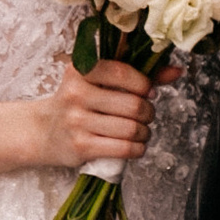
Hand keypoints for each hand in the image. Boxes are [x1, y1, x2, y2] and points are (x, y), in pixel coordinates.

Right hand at [32, 55, 167, 176]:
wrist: (43, 131)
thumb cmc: (78, 103)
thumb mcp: (99, 81)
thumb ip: (137, 74)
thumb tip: (176, 70)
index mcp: (80, 70)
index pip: (122, 72)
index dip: (144, 84)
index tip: (148, 91)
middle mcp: (76, 94)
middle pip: (133, 104)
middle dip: (148, 112)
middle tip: (145, 115)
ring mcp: (77, 122)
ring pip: (131, 128)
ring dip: (144, 133)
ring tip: (140, 131)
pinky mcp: (80, 146)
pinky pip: (124, 149)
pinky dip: (137, 149)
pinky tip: (134, 145)